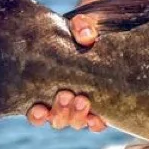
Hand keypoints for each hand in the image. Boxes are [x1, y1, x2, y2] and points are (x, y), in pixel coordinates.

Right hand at [26, 13, 107, 131]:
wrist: (111, 31)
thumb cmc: (88, 30)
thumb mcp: (83, 25)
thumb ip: (82, 26)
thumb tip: (86, 36)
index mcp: (49, 86)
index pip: (37, 111)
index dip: (37, 115)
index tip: (39, 108)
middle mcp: (64, 100)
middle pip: (57, 119)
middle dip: (60, 111)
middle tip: (66, 94)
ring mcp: (83, 104)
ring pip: (74, 122)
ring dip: (76, 116)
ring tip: (82, 100)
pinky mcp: (105, 106)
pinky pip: (97, 123)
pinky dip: (96, 123)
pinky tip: (98, 119)